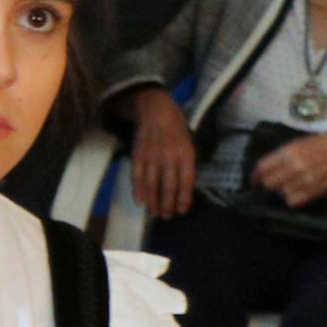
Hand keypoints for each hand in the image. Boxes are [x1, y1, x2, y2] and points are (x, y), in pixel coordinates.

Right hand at [129, 90, 196, 218]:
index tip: (182, 211)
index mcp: (186, 154)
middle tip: (167, 216)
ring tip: (155, 213)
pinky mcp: (138, 155)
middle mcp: (169, 157)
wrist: (156, 110)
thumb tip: (184, 186)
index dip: (183, 198)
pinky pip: (137, 176)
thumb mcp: (189, 143)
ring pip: (152, 184)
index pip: (185, 181)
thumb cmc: (176, 128)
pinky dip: (138, 190)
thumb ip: (187, 164)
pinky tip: (141, 201)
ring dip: (153, 201)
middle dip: (167, 204)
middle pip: (168, 186)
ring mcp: (152, 157)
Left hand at [253, 126, 326, 208]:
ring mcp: (305, 180)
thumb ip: (282, 155)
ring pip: (280, 193)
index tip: (253, 180)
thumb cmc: (326, 144)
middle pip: (269, 183)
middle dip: (269, 183)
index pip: (263, 167)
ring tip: (290, 184)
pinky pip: (294, 201)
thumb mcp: (300, 142)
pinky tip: (297, 192)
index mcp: (290, 152)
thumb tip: (265, 167)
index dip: (255, 176)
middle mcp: (295, 166)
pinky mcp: (314, 192)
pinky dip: (292, 199)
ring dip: (282, 191)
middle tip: (274, 182)